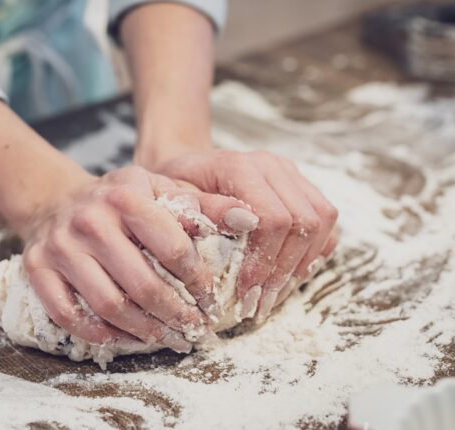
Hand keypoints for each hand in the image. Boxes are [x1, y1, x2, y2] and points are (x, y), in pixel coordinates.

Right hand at [18, 166, 255, 349]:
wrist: (57, 200)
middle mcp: (90, 219)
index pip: (173, 248)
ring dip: (143, 331)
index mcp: (126, 195)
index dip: (198, 282)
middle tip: (194, 331)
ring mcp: (61, 246)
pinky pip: (69, 315)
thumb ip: (205, 204)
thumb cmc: (120, 200)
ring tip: (167, 339)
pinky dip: (100, 334)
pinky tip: (124, 338)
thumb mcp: (161, 189)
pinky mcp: (38, 268)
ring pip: (108, 305)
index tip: (212, 301)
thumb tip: (249, 219)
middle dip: (175, 315)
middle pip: (142, 284)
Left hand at [152, 149, 338, 322]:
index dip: (264, 262)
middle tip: (260, 304)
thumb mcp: (175, 201)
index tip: (245, 294)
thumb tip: (243, 223)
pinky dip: (313, 252)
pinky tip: (287, 276)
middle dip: (283, 271)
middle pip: (303, 222)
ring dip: (302, 265)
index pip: (273, 218)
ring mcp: (291, 174)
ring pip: (322, 221)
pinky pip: (326, 221)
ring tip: (273, 295)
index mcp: (240, 166)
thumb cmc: (176, 189)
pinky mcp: (301, 186)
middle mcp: (272, 166)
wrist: (187, 169)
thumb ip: (205, 210)